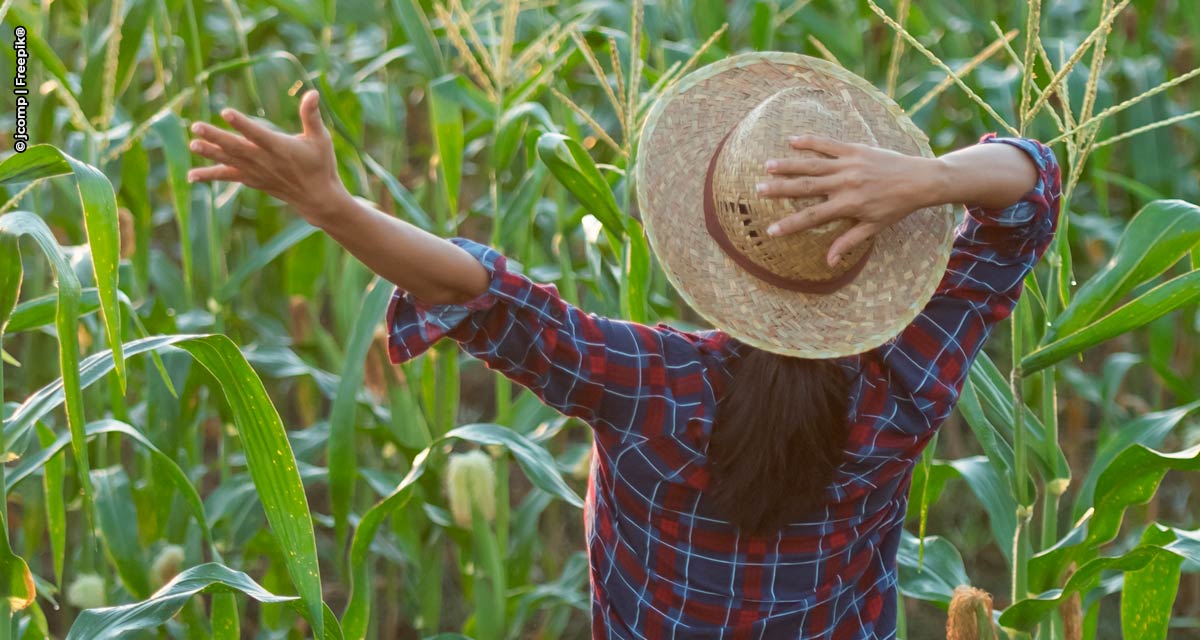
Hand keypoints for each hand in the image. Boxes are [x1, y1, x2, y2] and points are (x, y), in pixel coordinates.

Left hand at [187, 90, 350, 224]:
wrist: (316, 197)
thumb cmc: (321, 164)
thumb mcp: (320, 139)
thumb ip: (312, 116)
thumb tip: (312, 92)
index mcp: (281, 148)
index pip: (257, 134)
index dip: (242, 124)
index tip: (225, 112)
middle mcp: (265, 161)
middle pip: (236, 147)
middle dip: (216, 137)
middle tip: (196, 127)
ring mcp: (256, 172)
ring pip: (229, 161)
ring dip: (209, 153)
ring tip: (192, 144)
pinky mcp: (251, 179)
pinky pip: (227, 177)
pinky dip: (210, 175)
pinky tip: (191, 176)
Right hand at [756, 135, 944, 266]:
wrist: (920, 180)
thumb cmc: (896, 207)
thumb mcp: (873, 227)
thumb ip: (848, 242)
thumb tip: (828, 262)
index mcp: (848, 205)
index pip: (813, 217)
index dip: (790, 225)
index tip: (771, 230)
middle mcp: (845, 184)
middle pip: (806, 187)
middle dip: (780, 189)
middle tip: (758, 189)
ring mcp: (849, 164)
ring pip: (813, 164)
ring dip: (789, 164)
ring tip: (768, 166)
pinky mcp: (855, 149)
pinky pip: (828, 144)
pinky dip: (810, 141)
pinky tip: (792, 140)